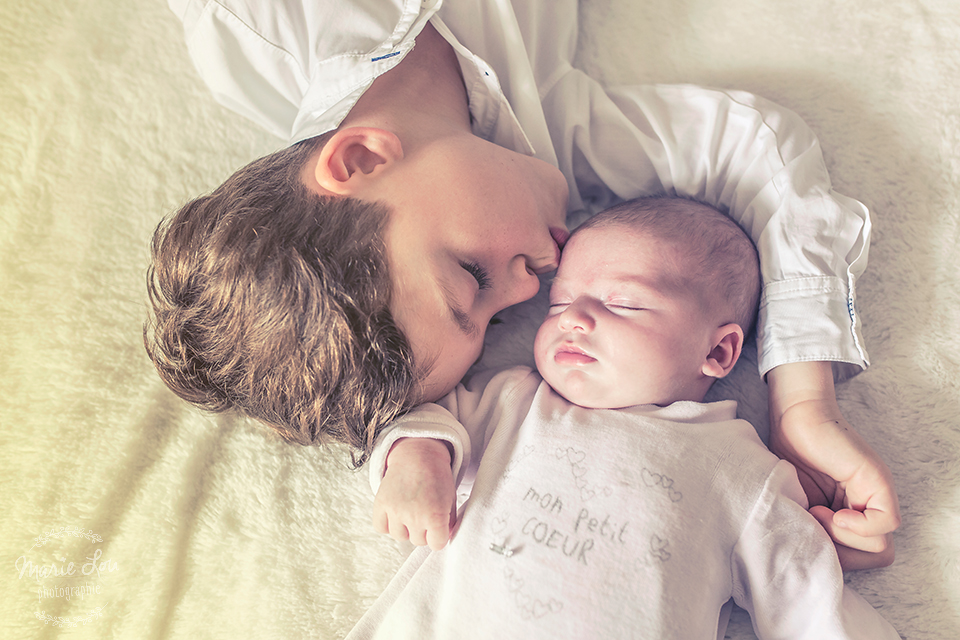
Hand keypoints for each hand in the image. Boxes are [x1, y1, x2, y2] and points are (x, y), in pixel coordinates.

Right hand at [373, 438, 457, 550]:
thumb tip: (443, 539)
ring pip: (400, 536)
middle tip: (424, 511)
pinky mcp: (381, 504)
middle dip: (423, 529)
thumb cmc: (438, 477)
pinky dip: (387, 523)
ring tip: (410, 510)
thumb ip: (449, 522)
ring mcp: (396, 511)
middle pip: (419, 541)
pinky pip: (381, 527)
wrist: (418, 453)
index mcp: (435, 516)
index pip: (437, 545)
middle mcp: (415, 517)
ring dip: (405, 527)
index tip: (438, 525)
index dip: (439, 535)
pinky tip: (395, 512)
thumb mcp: (451, 499)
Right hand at [767, 362, 899, 570]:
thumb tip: (813, 560)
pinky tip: (831, 510)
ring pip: (880, 547)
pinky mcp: (878, 483)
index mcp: (847, 515)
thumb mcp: (792, 505)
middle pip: (871, 557)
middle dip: (837, 553)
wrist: (791, 417)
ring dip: (843, 538)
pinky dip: (857, 526)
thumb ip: (807, 531)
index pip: (857, 558)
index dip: (830, 557)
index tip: (803, 534)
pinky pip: (885, 523)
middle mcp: (866, 507)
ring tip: (817, 512)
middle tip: (810, 525)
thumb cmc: (784, 458)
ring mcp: (875, 495)